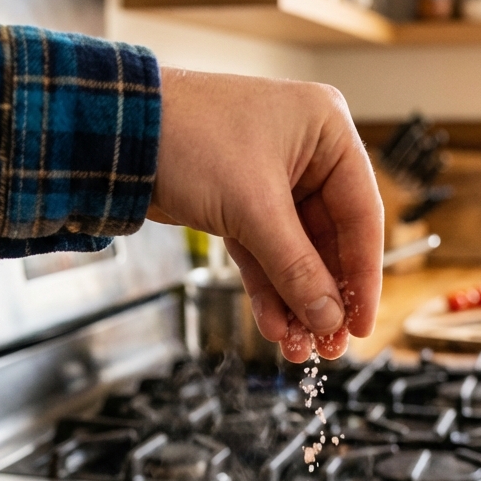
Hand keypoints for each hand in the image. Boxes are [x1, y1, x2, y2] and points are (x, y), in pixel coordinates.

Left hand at [149, 67, 383, 362]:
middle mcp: (307, 153)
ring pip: (296, 253)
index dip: (363, 276)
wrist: (117, 134)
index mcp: (327, 131)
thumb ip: (295, 267)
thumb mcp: (252, 208)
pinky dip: (270, 290)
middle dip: (325, 297)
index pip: (363, 215)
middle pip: (331, 240)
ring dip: (297, 302)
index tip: (361, 324)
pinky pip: (265, 254)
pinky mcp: (241, 203)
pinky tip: (276, 327)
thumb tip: (329, 317)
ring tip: (300, 348)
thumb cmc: (190, 140)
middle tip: (329, 345)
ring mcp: (274, 180)